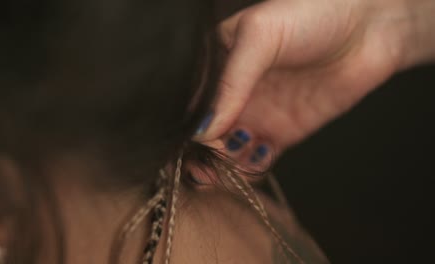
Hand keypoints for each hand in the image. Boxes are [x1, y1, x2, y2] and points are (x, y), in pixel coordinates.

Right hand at [196, 0, 418, 167]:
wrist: (368, 29)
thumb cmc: (311, 16)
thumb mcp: (259, 38)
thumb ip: (229, 84)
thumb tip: (202, 130)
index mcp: (217, 64)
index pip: (189, 102)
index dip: (185, 124)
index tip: (187, 143)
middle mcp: (233, 93)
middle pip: (204, 133)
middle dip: (201, 153)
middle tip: (207, 164)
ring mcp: (256, 114)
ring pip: (226, 151)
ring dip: (224, 164)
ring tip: (233, 160)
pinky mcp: (280, 133)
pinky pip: (256, 160)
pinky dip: (250, 168)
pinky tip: (257, 156)